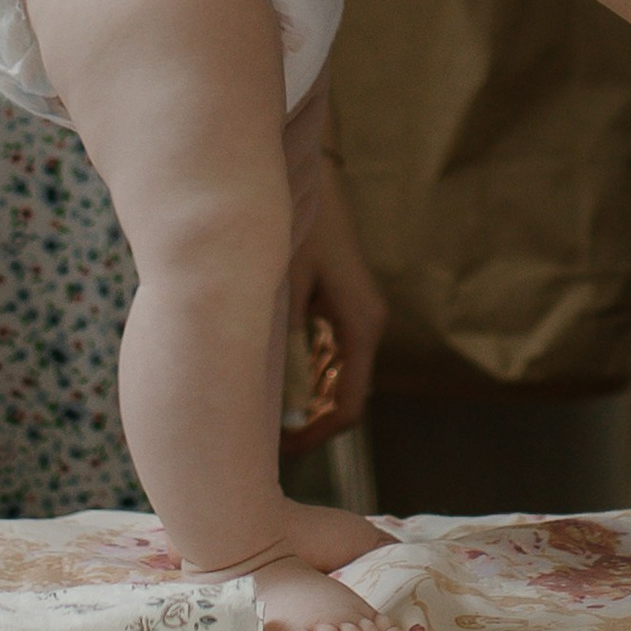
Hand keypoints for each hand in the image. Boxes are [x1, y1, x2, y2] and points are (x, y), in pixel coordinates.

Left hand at [288, 164, 387, 449]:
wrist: (307, 178)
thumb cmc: (295, 229)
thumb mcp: (284, 287)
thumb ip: (285, 343)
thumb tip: (273, 401)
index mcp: (360, 326)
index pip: (349, 407)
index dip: (317, 436)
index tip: (280, 452)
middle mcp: (366, 326)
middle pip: (345, 398)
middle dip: (310, 424)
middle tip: (266, 443)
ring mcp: (356, 317)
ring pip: (337, 379)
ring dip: (308, 401)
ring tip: (265, 418)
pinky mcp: (342, 306)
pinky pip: (330, 356)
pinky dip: (308, 376)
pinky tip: (274, 381)